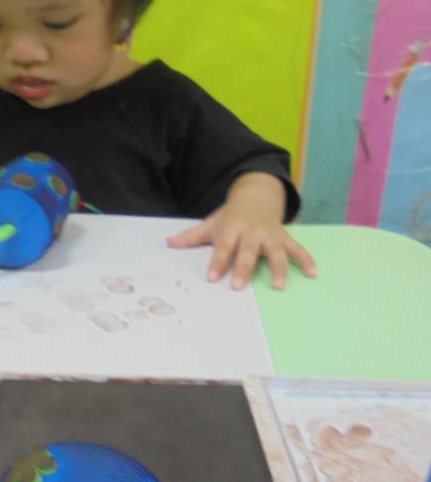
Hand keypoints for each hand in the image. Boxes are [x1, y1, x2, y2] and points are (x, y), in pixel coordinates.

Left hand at [166, 173, 316, 289]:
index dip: (217, 262)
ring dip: (278, 268)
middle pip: (248, 251)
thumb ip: (192, 237)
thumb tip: (168, 243)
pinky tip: (313, 274)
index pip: (223, 246)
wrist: (256, 195)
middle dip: (243, 268)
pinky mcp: (285, 238)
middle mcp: (252, 231)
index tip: (211, 277)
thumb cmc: (231, 216)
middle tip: (238, 286)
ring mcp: (271, 235)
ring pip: (275, 251)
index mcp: (232, 228)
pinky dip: (306, 260)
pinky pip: (297, 249)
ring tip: (278, 286)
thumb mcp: (211, 223)